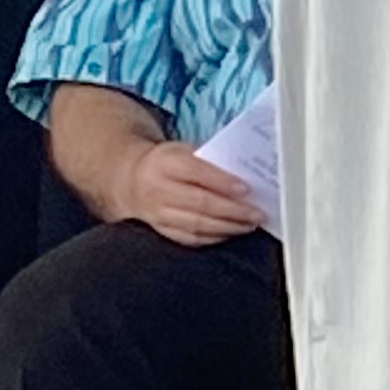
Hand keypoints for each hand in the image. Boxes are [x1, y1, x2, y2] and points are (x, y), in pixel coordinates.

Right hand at [122, 140, 266, 246]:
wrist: (132, 180)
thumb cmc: (170, 163)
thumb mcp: (185, 151)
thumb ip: (209, 161)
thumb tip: (245, 175)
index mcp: (165, 162)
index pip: (197, 172)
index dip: (222, 182)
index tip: (247, 189)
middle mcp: (158, 189)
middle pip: (199, 203)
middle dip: (232, 211)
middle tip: (257, 213)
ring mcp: (156, 213)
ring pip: (195, 225)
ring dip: (227, 227)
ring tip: (250, 225)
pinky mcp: (160, 230)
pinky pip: (189, 238)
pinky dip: (213, 238)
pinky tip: (230, 233)